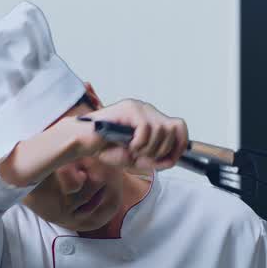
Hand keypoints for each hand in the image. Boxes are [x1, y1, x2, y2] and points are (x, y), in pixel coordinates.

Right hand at [62, 99, 188, 171]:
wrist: (85, 143)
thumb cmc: (108, 149)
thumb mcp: (138, 159)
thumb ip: (156, 159)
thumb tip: (173, 160)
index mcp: (151, 120)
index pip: (179, 126)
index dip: (180, 144)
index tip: (170, 159)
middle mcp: (148, 111)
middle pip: (174, 128)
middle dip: (163, 149)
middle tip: (146, 156)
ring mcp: (139, 107)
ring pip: (161, 130)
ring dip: (149, 148)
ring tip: (133, 150)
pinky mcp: (130, 108)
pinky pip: (146, 128)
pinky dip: (139, 143)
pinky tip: (128, 145)